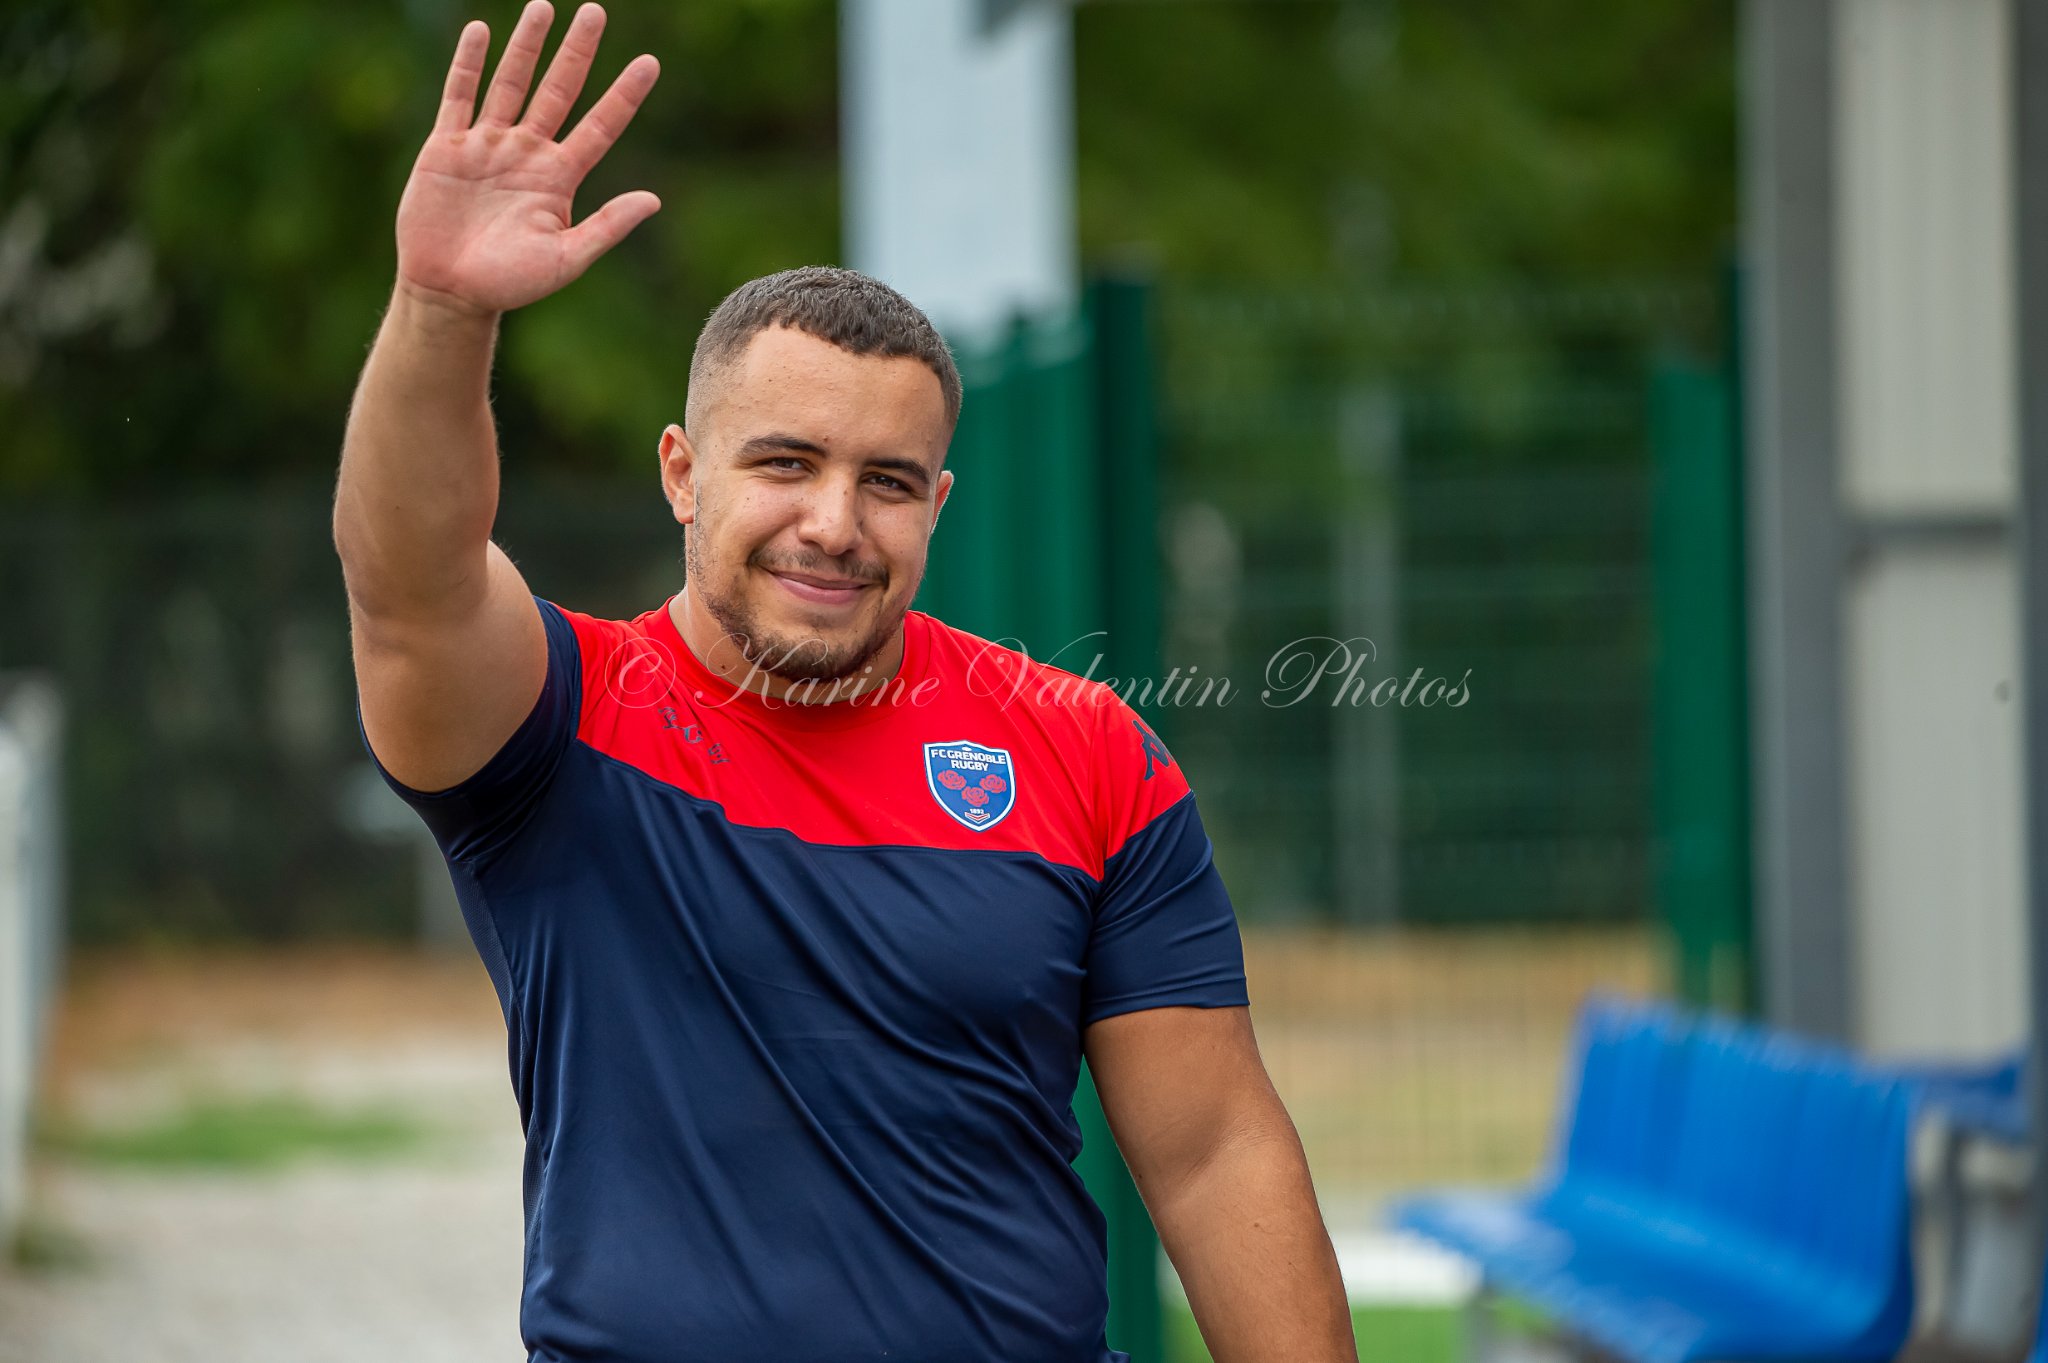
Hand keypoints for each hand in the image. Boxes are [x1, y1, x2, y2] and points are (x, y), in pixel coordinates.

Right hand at [394, 1, 659, 316]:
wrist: (451, 293)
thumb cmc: (511, 284)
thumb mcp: (567, 259)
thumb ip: (608, 226)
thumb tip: (654, 200)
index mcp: (559, 178)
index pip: (600, 126)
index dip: (624, 95)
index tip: (649, 63)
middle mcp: (527, 153)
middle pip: (558, 91)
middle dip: (576, 52)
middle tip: (596, 11)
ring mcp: (487, 145)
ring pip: (511, 83)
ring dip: (526, 46)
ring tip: (543, 7)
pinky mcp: (447, 147)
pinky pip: (459, 96)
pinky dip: (469, 64)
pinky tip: (480, 31)